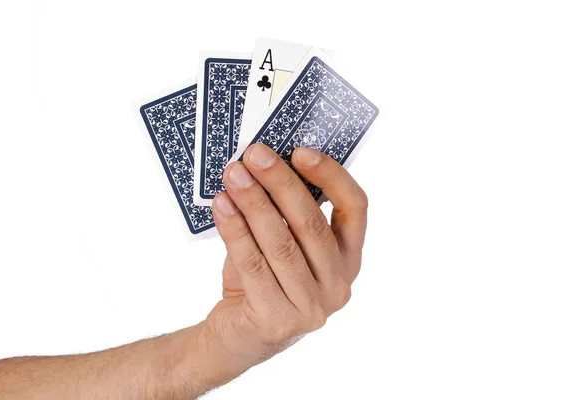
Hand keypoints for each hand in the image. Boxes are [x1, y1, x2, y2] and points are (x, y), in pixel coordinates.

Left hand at [203, 143, 368, 377]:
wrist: (238, 335)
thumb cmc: (264, 280)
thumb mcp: (285, 244)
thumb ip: (287, 212)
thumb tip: (269, 161)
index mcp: (349, 259)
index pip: (355, 208)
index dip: (331, 175)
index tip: (300, 151)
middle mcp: (339, 284)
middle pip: (311, 223)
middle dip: (280, 183)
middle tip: (254, 154)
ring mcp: (311, 307)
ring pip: (281, 243)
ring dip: (253, 202)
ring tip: (233, 174)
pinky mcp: (278, 320)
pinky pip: (253, 265)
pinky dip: (235, 230)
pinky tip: (221, 206)